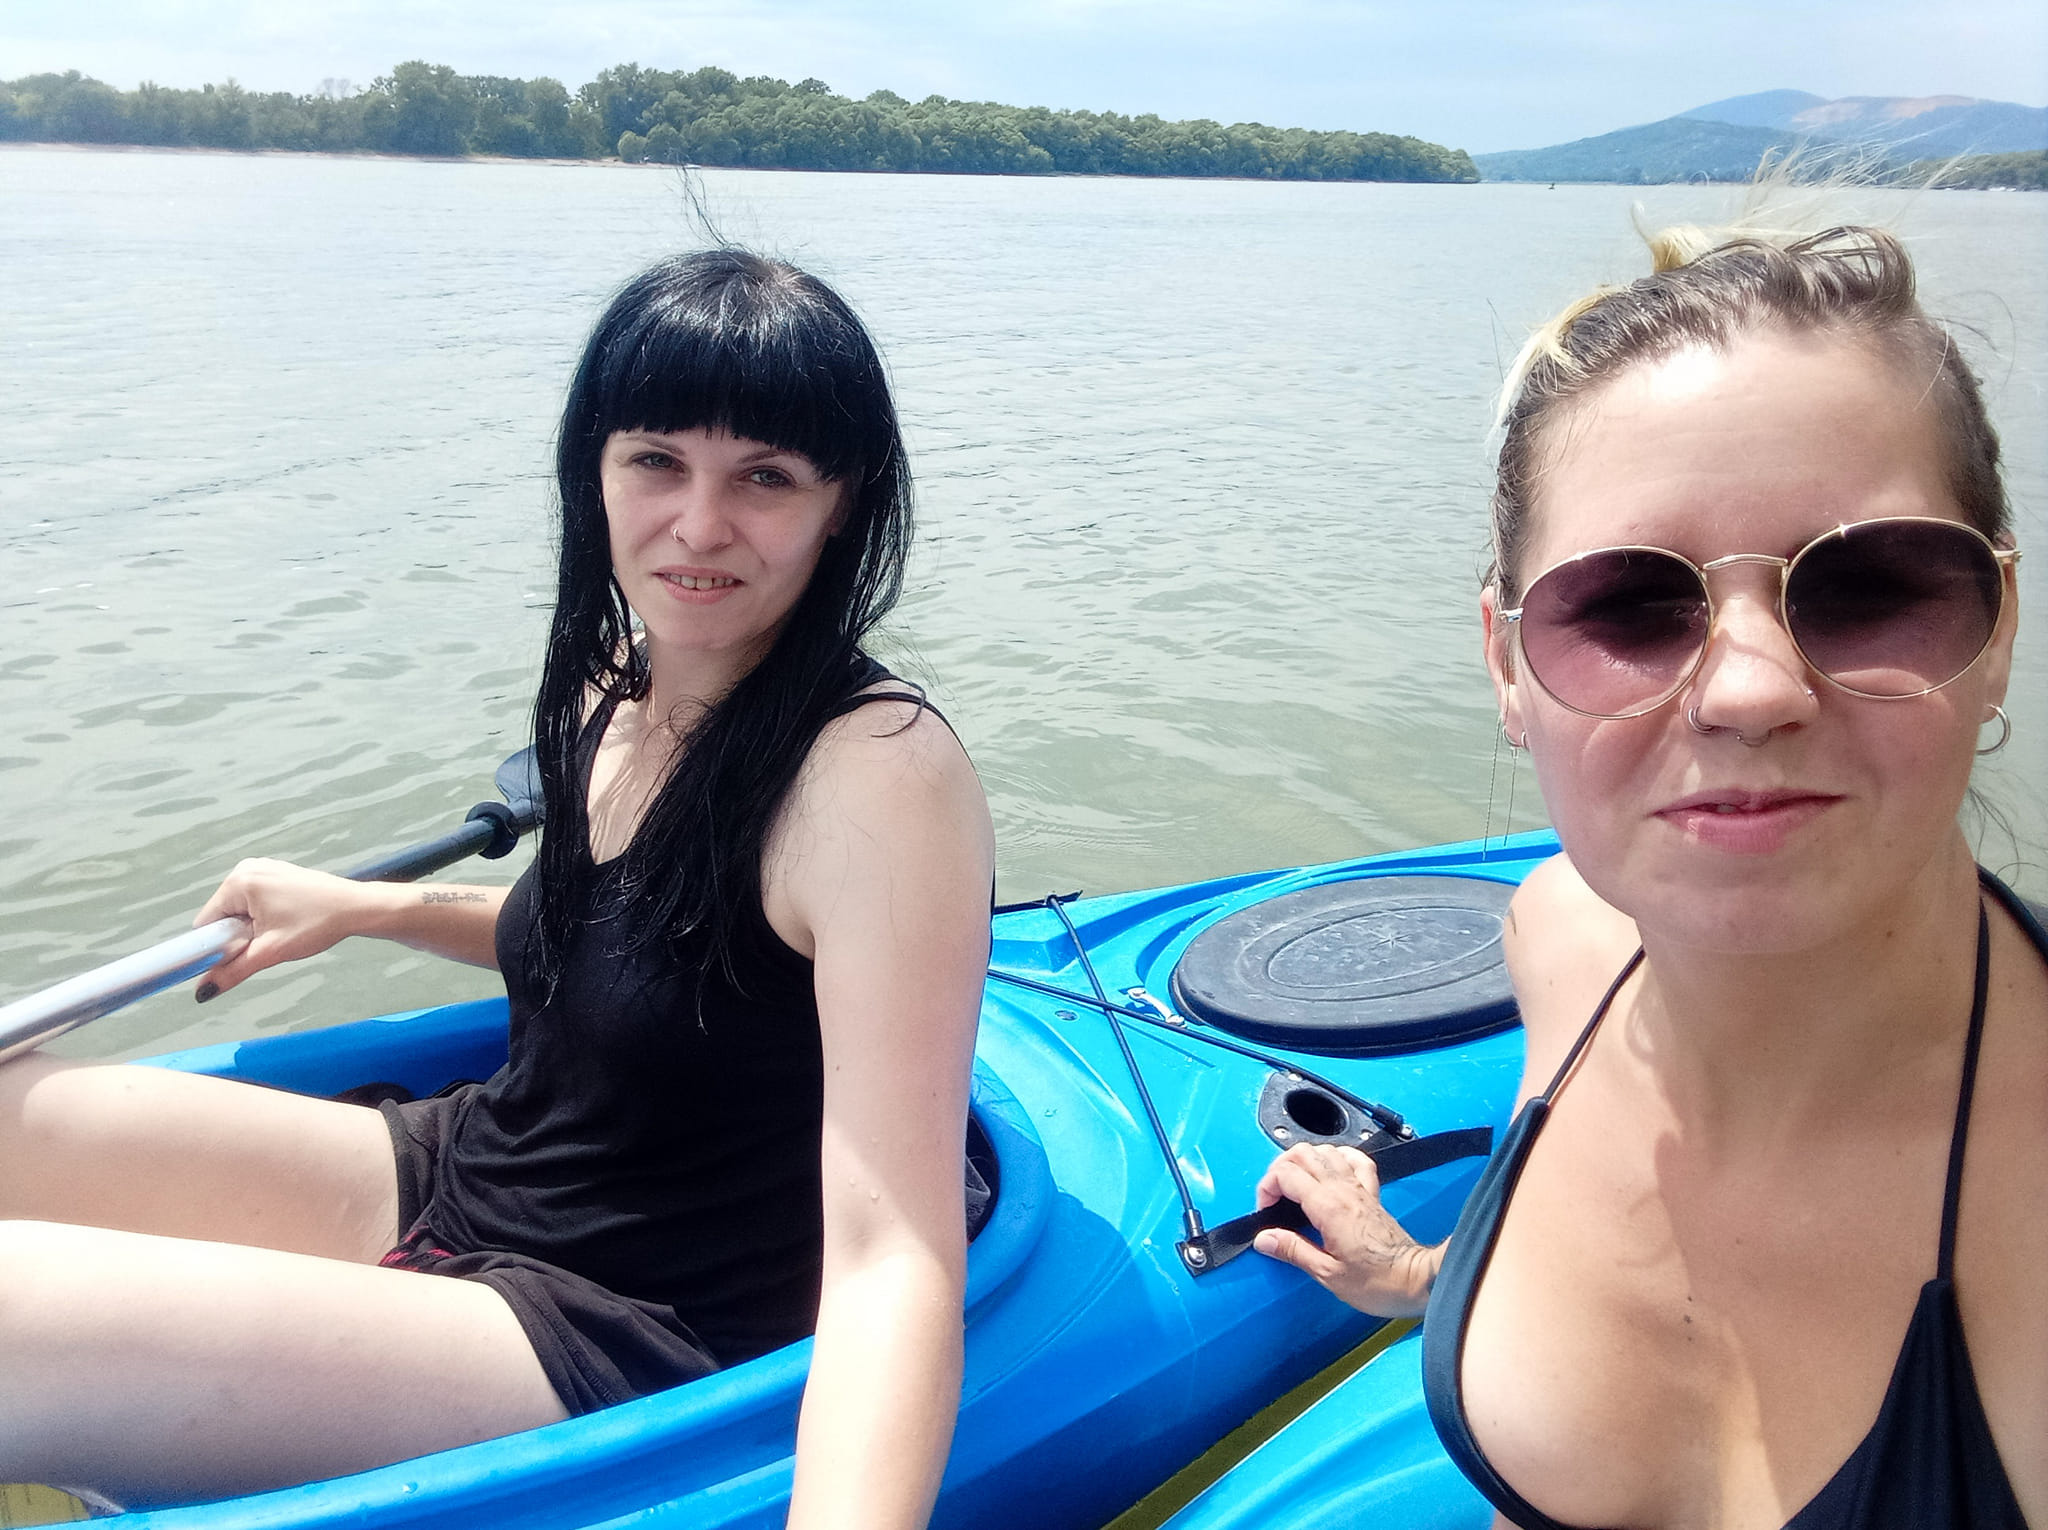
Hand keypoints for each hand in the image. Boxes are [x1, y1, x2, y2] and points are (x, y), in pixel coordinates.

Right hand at [191, 858, 377, 998]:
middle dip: (238, 936)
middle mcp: (247, 868)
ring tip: (281, 930)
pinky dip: (264, 917)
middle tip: (268, 941)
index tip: (237, 955)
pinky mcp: (276, 874)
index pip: (206, 923)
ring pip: (240, 911)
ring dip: (252, 928)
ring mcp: (263, 868)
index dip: (216, 945)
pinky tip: (286, 922)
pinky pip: (255, 902)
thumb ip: (233, 971)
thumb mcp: (270, 952)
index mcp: (239, 881)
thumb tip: (204, 990)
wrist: (357, 908)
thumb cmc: (319, 923)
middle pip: (222, 916)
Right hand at [1252, 1142, 1442, 1317]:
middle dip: (1279, 1169)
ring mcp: (1359, 1188)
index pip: (1286, 1174)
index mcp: (1328, 1207)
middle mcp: (1344, 1190)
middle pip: (1302, 1153)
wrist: (1417, 1280)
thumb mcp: (1328, 1274)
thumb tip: (1264, 1238)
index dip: (1267, 1188)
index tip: (1266, 1210)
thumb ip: (1293, 1250)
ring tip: (1295, 1185)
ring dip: (1304, 1161)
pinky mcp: (1372, 1193)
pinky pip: (1354, 1159)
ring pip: (1325, 1150)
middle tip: (1274, 1196)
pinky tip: (1329, 1170)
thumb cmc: (1379, 1282)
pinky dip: (1336, 1157)